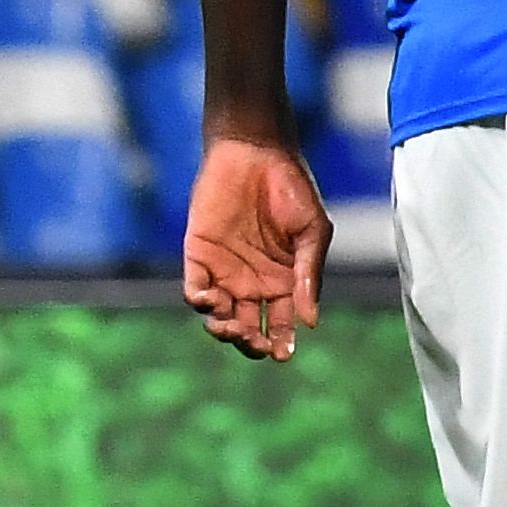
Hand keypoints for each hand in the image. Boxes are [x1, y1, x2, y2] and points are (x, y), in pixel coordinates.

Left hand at [182, 135, 330, 364]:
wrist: (256, 152)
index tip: (283, 354)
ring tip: (232, 330)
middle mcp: (251, 282)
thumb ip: (308, 275)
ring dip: (223, 330)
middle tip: (256, 343)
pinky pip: (194, 288)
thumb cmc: (291, 188)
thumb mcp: (312, 232)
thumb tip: (310, 321)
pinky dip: (199, 302)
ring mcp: (223, 271)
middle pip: (248, 328)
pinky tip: (211, 302)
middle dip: (251, 343)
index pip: (280, 323)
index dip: (281, 342)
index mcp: (282, 281)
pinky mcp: (198, 255)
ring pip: (219, 316)